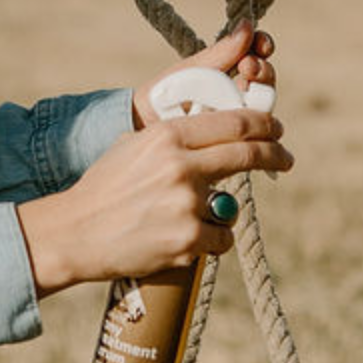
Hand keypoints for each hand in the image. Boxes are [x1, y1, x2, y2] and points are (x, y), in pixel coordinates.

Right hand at [15, 101, 290, 296]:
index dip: (262, 125)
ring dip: (222, 211)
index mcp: (167, 135)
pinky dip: (210, 239)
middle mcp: (181, 166)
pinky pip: (221, 237)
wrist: (77, 231)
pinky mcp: (188, 240)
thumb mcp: (136, 146)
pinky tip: (183, 238)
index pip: (233, 122)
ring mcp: (187, 204)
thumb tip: (216, 135)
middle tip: (285, 157)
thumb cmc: (106, 186)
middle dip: (274, 153)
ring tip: (190, 218)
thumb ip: (176, 140)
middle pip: (247, 152)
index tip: (276, 130)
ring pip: (232, 205)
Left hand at [132, 21, 276, 128]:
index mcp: (229, 70)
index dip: (263, 46)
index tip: (261, 44)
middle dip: (263, 70)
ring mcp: (236, 116)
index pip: (257, 54)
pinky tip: (244, 119)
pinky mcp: (233, 140)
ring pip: (263, 105)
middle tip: (248, 67)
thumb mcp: (192, 69)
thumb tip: (247, 24)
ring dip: (260, 92)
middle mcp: (238, 93)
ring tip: (246, 87)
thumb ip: (221, 53)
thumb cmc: (165, 93)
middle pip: (265, 80)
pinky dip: (252, 123)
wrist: (143, 125)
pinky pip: (252, 132)